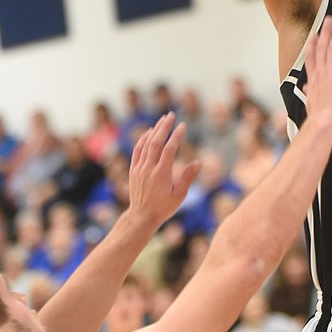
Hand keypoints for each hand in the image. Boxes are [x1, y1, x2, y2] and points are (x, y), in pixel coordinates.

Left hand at [128, 113, 200, 228]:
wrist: (141, 217)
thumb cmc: (163, 208)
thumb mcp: (179, 196)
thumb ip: (187, 177)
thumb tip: (198, 162)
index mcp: (161, 175)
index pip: (169, 150)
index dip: (176, 136)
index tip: (183, 126)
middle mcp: (149, 169)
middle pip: (156, 143)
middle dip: (164, 127)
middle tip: (171, 114)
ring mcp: (139, 169)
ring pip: (146, 145)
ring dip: (155, 130)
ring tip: (163, 119)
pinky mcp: (133, 170)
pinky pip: (137, 151)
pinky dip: (142, 139)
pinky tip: (149, 132)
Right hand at [303, 17, 331, 131]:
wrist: (323, 119)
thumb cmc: (318, 115)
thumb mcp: (310, 102)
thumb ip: (310, 92)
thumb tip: (307, 88)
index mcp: (313, 78)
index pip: (311, 57)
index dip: (313, 44)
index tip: (314, 35)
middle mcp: (321, 71)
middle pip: (322, 47)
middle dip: (325, 32)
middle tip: (328, 19)